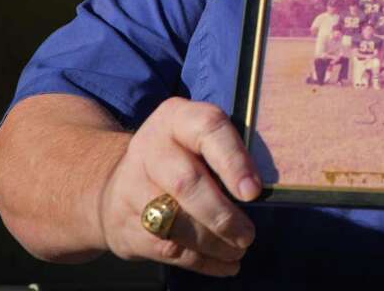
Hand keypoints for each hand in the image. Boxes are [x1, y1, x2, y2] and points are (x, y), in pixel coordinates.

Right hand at [97, 98, 261, 276]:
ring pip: (175, 222)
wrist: (112, 180)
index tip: (253, 192)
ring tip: (239, 250)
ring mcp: (131, 187)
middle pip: (187, 183)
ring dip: (213, 243)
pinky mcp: (125, 225)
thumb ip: (229, 151)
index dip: (233, 161)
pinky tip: (224, 264)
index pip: (208, 129)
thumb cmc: (180, 156)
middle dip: (222, 214)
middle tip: (248, 235)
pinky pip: (165, 249)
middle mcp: (150, 149)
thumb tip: (270, 186)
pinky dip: (200, 261)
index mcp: (176, 118)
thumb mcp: (198, 138)